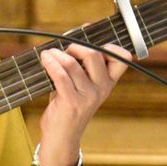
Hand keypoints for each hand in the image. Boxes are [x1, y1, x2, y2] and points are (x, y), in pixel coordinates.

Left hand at [35, 43, 128, 165]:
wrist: (61, 137)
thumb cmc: (68, 106)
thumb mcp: (80, 84)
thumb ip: (82, 61)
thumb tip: (83, 28)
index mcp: (108, 83)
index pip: (122, 58)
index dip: (108, 44)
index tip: (88, 38)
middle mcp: (102, 89)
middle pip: (94, 54)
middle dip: (75, 46)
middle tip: (63, 50)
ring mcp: (88, 97)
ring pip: (72, 63)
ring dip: (56, 54)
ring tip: (48, 55)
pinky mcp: (71, 102)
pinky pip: (60, 75)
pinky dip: (50, 63)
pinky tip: (44, 60)